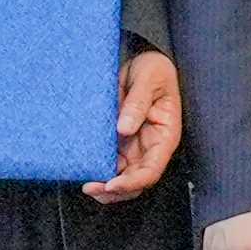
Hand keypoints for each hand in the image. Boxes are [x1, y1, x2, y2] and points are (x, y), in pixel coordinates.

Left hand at [84, 49, 183, 203]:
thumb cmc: (153, 68)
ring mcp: (134, 147)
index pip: (151, 170)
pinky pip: (110, 164)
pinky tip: (85, 168)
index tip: (111, 184)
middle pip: (136, 182)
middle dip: (115, 191)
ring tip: (87, 184)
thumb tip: (124, 128)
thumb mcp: (149, 78)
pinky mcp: (119, 142)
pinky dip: (99, 170)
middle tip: (91, 187)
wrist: (141, 59)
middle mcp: (150, 147)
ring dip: (105, 186)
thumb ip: (138, 102)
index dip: (132, 182)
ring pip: (122, 177)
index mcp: (165, 136)